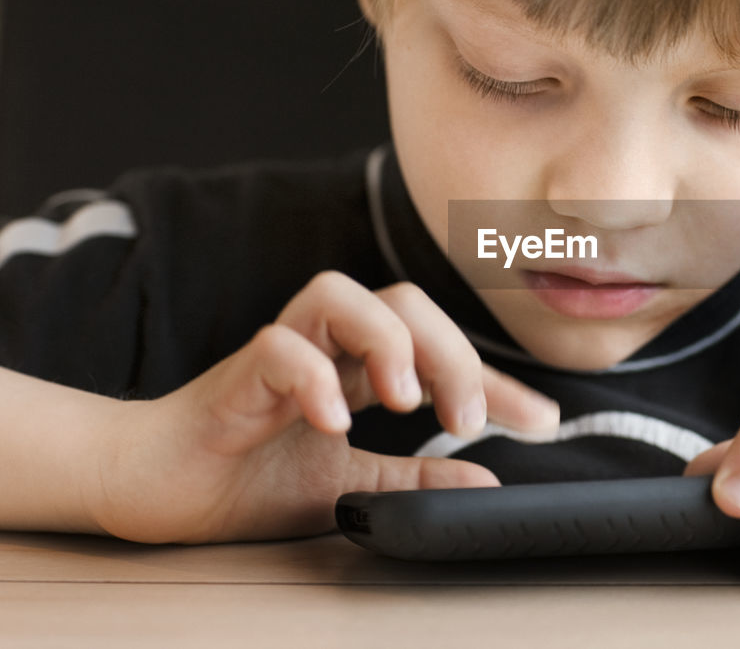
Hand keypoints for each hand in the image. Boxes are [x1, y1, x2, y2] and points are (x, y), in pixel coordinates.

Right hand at [90, 271, 558, 543]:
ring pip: (340, 294)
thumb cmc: (245, 477)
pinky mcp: (236, 376)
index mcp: (357, 368)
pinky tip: (334, 424)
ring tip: (405, 402)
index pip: (441, 349)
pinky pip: (277, 348)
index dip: (497, 381)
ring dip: (387, 342)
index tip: (540, 422)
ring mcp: (280, 353)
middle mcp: (325, 346)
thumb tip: (484, 480)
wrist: (155, 488)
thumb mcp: (351, 487)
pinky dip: (312, 379)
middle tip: (467, 418)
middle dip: (451, 353)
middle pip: (403, 301)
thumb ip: (412, 479)